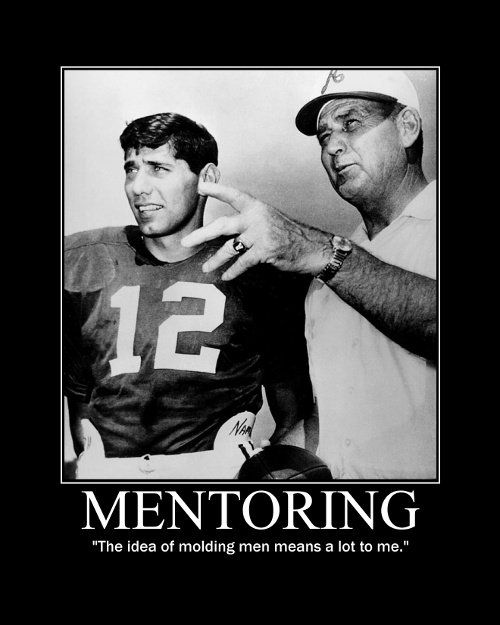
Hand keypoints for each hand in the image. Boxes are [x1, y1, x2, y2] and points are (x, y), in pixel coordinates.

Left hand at [181, 181, 329, 279]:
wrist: (310, 247)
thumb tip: (221, 230)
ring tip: (205, 268)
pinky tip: (225, 276)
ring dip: (216, 260)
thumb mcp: (266, 218)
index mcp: (255, 206)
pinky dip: (233, 270)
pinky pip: (242, 262)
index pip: (232, 195)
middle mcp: (255, 218)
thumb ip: (245, 221)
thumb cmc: (286, 234)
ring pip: (230, 248)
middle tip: (185, 242)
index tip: (200, 187)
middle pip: (222, 225)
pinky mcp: (264, 251)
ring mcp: (260, 234)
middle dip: (201, 235)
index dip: (216, 190)